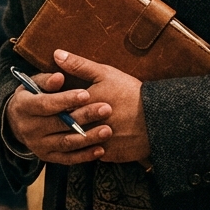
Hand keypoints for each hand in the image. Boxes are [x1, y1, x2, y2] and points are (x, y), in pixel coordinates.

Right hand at [4, 71, 112, 164]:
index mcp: (23, 106)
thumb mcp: (33, 84)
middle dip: (84, 116)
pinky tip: (101, 149)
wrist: (18, 121)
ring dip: (87, 138)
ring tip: (107, 130)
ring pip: (65, 142)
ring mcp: (38, 145)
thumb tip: (59, 77)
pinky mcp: (47, 156)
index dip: (66, 99)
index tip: (87, 94)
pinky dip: (84, 156)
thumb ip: (47, 80)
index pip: (46, 104)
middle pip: (59, 123)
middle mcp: (28, 128)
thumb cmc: (33, 96)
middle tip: (106, 109)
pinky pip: (67, 158)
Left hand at [53, 49, 150, 163]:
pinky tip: (89, 141)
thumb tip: (56, 53)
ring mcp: (98, 143)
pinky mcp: (109, 155)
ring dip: (73, 137)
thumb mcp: (106, 74)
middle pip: (65, 126)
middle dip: (60, 122)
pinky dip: (89, 148)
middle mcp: (89, 126)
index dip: (53, 105)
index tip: (50, 104)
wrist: (159, 118)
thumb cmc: (130, 93)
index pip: (58, 107)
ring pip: (76, 143)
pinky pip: (91, 154)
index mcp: (85, 105)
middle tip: (56, 118)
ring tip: (74, 129)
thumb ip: (79, 65)